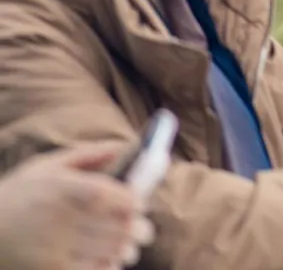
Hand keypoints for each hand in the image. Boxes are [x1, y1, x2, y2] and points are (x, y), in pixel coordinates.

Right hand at [0, 144, 153, 269]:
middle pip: (116, 226)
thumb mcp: (47, 166)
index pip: (107, 195)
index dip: (131, 201)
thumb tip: (125, 146)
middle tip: (142, 230)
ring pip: (110, 251)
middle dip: (138, 229)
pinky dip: (108, 266)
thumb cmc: (19, 195)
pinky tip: (108, 261)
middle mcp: (59, 218)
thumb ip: (89, 154)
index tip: (139, 205)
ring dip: (125, 249)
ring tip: (127, 246)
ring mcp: (55, 248)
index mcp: (61, 188)